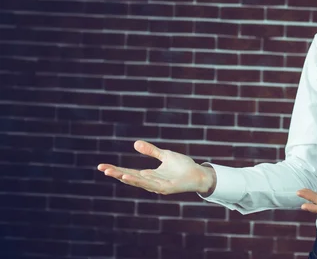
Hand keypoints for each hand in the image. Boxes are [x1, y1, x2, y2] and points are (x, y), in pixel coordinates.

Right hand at [97, 140, 215, 194]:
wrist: (199, 174)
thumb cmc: (183, 166)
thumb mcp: (165, 155)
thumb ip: (151, 151)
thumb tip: (135, 143)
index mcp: (149, 174)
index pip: (129, 172)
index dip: (116, 169)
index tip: (101, 166)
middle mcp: (150, 181)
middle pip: (130, 177)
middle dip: (116, 173)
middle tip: (102, 168)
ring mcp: (157, 186)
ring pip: (138, 182)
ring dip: (125, 177)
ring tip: (112, 172)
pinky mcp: (166, 188)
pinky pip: (151, 184)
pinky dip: (140, 181)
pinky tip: (131, 177)